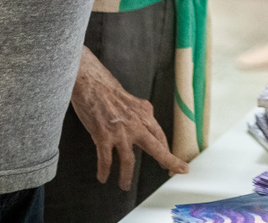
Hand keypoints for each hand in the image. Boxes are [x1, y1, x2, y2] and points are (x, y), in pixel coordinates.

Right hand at [70, 47, 187, 188]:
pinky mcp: (103, 136)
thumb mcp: (131, 102)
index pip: (160, 135)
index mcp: (144, 113)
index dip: (166, 149)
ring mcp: (120, 132)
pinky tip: (103, 177)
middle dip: (168, 160)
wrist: (91, 83)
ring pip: (128, 161)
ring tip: (124, 185)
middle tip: (176, 170)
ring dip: (126, 176)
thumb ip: (139, 115)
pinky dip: (104, 171)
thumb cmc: (108, 90)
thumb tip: (144, 125)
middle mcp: (136, 124)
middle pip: (156, 147)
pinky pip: (106, 160)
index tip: (171, 160)